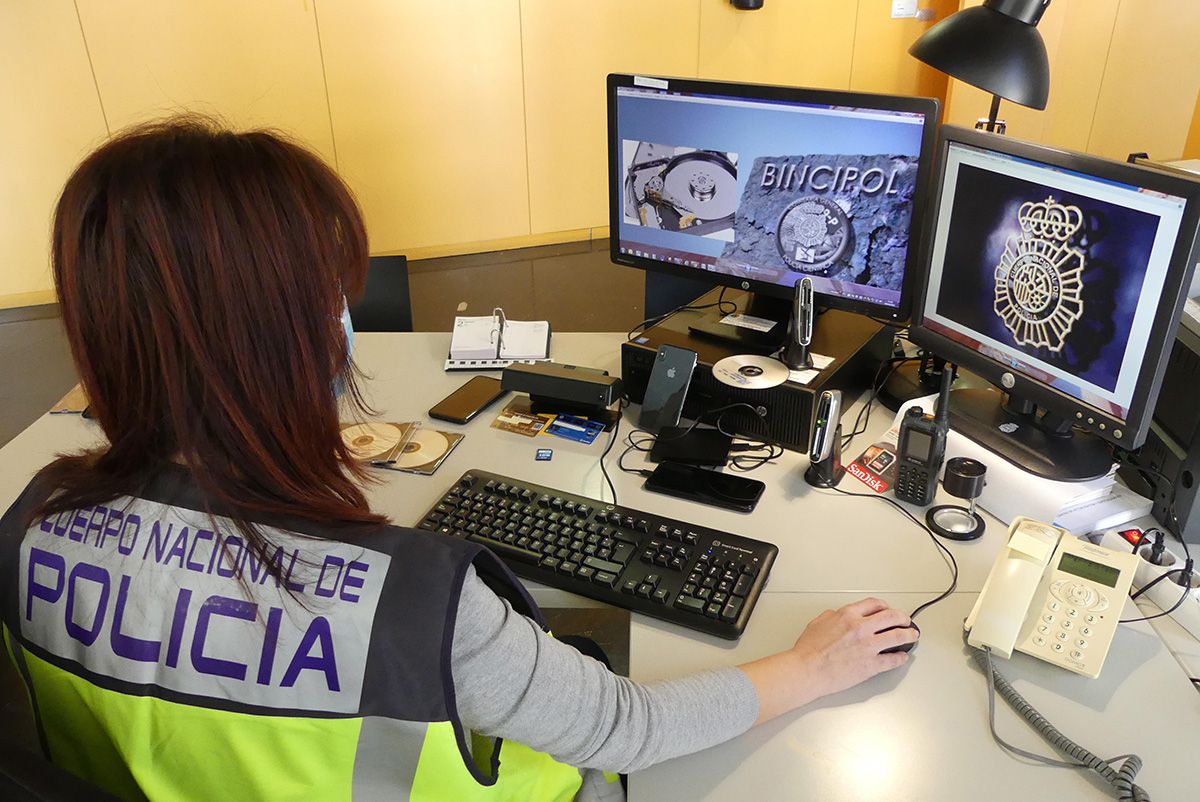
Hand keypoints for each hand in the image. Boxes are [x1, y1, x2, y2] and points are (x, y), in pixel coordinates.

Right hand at [739, 597, 916, 723]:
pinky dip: (901, 658)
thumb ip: (833, 616)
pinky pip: (892, 660)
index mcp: (848, 615)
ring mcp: (868, 646)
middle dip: (902, 618)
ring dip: (908, 634)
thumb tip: (839, 615)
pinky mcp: (871, 665)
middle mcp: (861, 628)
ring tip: (913, 635)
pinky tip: (902, 657)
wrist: (807, 670)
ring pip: (897, 636)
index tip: (888, 609)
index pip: (874, 604)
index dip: (885, 606)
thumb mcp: (818, 622)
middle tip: (906, 621)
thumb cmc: (808, 650)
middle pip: (891, 617)